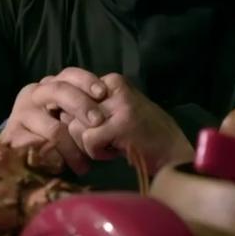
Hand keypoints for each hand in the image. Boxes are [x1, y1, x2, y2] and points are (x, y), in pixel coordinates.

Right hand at [0, 67, 108, 174]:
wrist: (16, 157)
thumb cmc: (53, 135)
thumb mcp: (69, 118)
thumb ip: (84, 111)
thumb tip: (110, 116)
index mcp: (49, 85)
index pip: (69, 76)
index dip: (87, 82)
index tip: (103, 93)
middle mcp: (33, 94)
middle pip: (60, 92)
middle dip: (82, 106)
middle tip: (98, 123)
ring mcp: (21, 114)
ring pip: (53, 128)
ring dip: (73, 148)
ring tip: (83, 165)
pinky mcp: (13, 137)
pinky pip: (39, 149)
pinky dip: (55, 160)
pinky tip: (62, 168)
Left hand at [61, 73, 193, 174]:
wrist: (173, 154)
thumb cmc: (143, 136)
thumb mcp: (117, 111)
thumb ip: (92, 107)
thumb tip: (61, 113)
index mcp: (112, 81)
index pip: (72, 95)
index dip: (78, 119)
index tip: (101, 128)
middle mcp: (113, 88)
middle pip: (71, 111)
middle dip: (81, 132)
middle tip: (106, 140)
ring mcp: (118, 104)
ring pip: (76, 126)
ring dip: (90, 144)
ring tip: (113, 144)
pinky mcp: (120, 124)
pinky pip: (88, 140)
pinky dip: (98, 153)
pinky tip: (117, 152)